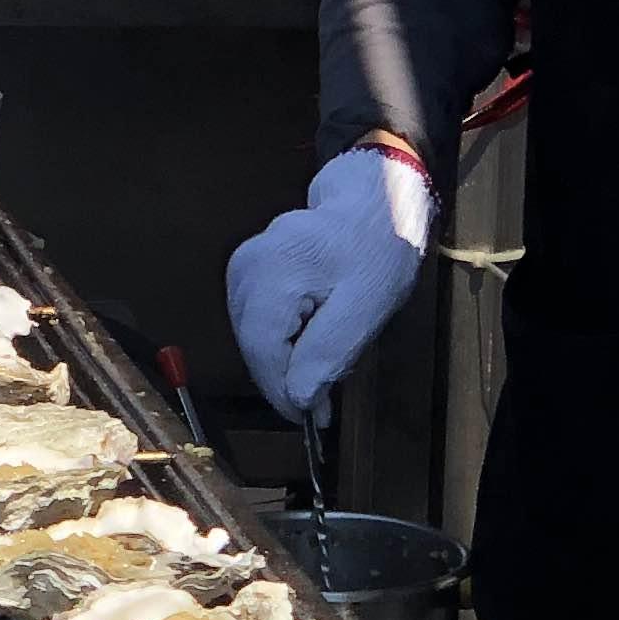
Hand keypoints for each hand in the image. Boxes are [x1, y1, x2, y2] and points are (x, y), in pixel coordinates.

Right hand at [227, 145, 435, 416]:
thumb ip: (329, 350)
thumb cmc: (376, 248)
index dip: (282, 392)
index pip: (262, 350)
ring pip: (251, 337)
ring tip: (323, 360)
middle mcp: (246, 267)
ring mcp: (242, 266)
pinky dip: (279, 341)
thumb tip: (297, 398)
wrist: (371, 200)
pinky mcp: (245, 270)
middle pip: (252, 345)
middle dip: (286, 378)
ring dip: (283, 361)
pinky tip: (309, 336)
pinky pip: (255, 321)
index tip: (313, 419)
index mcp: (274, 271)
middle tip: (324, 399)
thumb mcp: (367, 304)